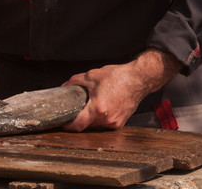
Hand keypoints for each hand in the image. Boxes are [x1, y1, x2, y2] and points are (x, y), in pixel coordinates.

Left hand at [63, 49, 181, 131]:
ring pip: (95, 126)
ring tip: (91, 106)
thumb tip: (64, 87)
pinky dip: (100, 118)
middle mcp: (107, 118)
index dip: (68, 126)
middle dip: (79, 118)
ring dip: (90, 119)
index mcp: (98, 108)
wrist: (138, 79)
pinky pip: (104, 123)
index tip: (63, 123)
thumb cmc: (118, 77)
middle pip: (86, 125)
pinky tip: (102, 107)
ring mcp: (114, 122)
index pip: (78, 125)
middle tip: (76, 109)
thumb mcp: (92, 76)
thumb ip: (75, 82)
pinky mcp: (120, 123)